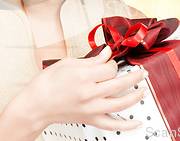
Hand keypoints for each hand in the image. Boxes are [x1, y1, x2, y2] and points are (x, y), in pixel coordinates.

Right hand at [20, 46, 147, 131]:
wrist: (35, 105)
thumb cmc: (46, 84)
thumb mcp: (67, 63)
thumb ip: (90, 60)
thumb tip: (105, 54)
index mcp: (83, 76)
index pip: (109, 68)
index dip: (113, 62)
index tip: (112, 61)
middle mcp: (89, 93)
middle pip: (119, 83)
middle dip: (135, 76)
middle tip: (142, 72)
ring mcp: (91, 108)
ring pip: (121, 103)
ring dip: (136, 96)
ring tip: (144, 89)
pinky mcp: (90, 119)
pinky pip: (112, 124)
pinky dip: (127, 125)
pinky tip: (137, 122)